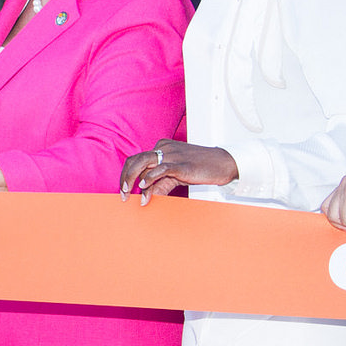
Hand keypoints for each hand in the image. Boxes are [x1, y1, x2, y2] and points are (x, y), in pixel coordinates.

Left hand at [120, 141, 237, 204]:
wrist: (222, 164)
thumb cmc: (200, 168)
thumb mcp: (175, 176)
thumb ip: (159, 185)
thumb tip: (145, 198)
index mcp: (162, 147)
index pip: (136, 159)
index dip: (126, 174)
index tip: (124, 189)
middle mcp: (164, 148)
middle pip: (135, 160)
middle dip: (125, 177)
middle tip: (123, 193)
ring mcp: (172, 155)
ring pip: (143, 162)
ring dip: (132, 178)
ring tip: (129, 192)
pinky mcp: (181, 164)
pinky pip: (160, 169)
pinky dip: (149, 179)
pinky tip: (144, 188)